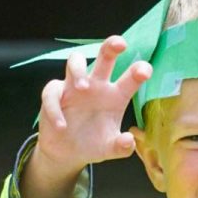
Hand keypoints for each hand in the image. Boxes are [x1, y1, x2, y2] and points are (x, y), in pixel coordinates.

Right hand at [36, 36, 151, 175]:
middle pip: (104, 58)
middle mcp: (97, 86)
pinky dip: (55, 109)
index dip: (138, 72)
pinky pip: (52, 94)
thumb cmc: (93, 144)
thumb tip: (129, 141)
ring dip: (78, 70)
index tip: (145, 71)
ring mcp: (74, 87)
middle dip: (111, 47)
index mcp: (116, 96)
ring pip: (74, 62)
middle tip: (120, 44)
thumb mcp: (109, 149)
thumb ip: (121, 147)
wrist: (68, 153)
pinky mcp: (55, 95)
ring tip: (83, 86)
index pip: (130, 79)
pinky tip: (62, 126)